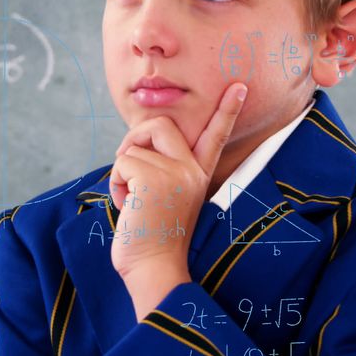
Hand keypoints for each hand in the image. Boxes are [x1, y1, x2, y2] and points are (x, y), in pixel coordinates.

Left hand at [108, 82, 247, 310]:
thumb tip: (137, 146)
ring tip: (132, 200)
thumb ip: (162, 171)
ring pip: (133, 147)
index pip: (215, 135)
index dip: (227, 110)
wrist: (154, 269)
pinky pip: (122, 162)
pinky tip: (126, 206)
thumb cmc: (151, 237)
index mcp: (198, 175)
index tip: (239, 85)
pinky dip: (115, 183)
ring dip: (121, 172)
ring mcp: (176, 174)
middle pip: (159, 124)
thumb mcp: (165, 198)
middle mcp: (192, 171)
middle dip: (134, 138)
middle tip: (129, 170)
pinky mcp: (154, 180)